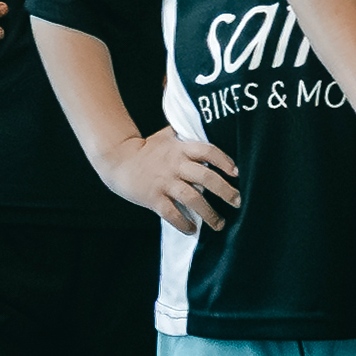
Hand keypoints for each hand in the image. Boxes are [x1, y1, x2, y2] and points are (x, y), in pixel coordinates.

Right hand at [91, 128, 237, 230]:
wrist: (117, 160)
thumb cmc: (146, 149)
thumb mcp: (167, 136)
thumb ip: (185, 135)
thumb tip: (207, 126)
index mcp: (180, 149)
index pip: (208, 151)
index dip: (224, 161)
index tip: (236, 173)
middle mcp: (175, 165)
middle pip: (206, 177)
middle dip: (225, 191)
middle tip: (238, 201)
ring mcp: (164, 182)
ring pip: (192, 198)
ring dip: (209, 213)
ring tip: (219, 224)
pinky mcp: (153, 198)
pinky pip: (172, 213)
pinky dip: (184, 223)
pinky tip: (192, 230)